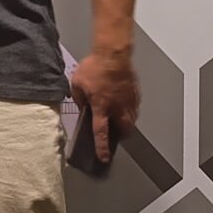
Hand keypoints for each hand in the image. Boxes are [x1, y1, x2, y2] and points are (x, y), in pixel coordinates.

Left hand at [69, 47, 138, 165]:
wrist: (113, 54)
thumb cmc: (95, 66)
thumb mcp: (77, 83)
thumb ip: (78, 97)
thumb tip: (82, 104)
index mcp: (101, 107)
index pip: (101, 133)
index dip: (102, 147)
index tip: (104, 157)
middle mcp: (117, 107)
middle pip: (124, 130)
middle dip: (120, 136)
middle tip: (115, 136)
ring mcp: (128, 100)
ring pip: (131, 120)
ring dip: (126, 124)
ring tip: (119, 121)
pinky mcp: (135, 93)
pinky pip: (134, 107)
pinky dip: (130, 110)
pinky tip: (123, 104)